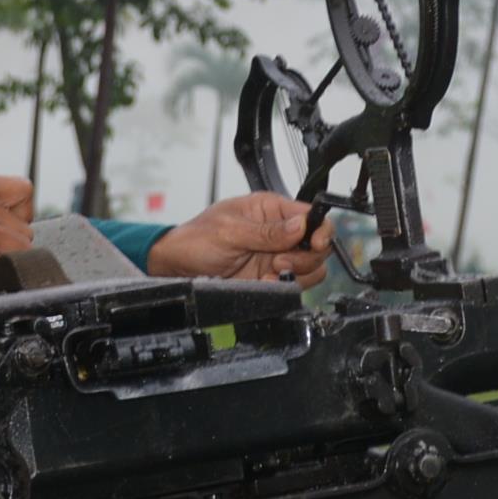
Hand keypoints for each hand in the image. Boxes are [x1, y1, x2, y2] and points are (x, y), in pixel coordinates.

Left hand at [146, 192, 331, 287]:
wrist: (177, 268)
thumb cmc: (196, 240)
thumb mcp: (230, 231)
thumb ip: (267, 231)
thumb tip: (301, 225)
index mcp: (271, 210)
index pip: (312, 216)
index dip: (320, 230)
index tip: (315, 242)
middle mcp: (279, 232)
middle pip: (318, 245)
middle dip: (304, 257)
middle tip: (279, 261)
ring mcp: (276, 256)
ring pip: (311, 268)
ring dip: (296, 274)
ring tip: (270, 273)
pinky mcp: (271, 278)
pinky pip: (294, 285)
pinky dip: (285, 288)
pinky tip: (265, 284)